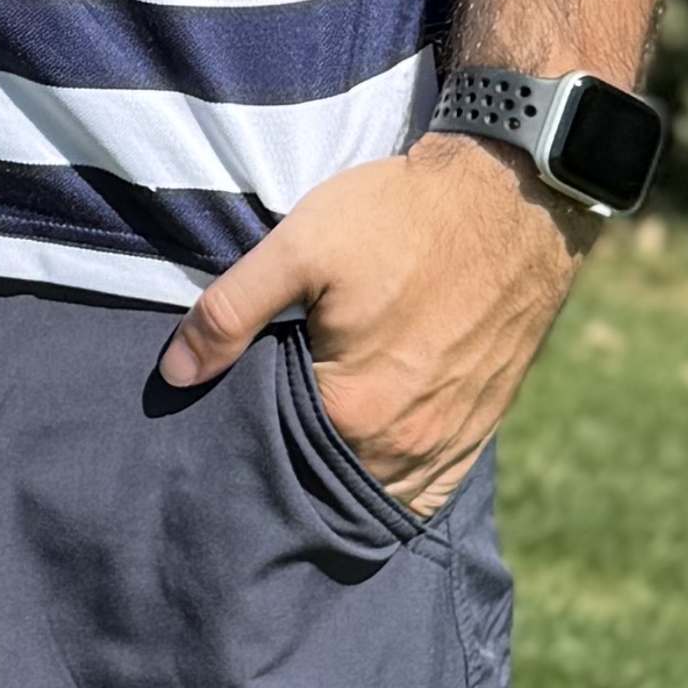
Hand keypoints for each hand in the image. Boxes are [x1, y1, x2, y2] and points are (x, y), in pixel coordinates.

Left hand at [161, 134, 586, 518]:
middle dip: (291, 468)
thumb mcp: (301, 247)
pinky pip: (429, 485)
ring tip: (307, 449)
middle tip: (262, 433)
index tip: (225, 414)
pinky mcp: (481, 425)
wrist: (513, 198)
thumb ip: (231, 313)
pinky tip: (366, 464)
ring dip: (342, 480)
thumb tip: (174, 375)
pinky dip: (395, 483)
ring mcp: (449, 440)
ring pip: (378, 489)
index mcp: (353, 413)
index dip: (243, 437)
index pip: (273, 457)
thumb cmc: (403, 217)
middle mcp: (405, 445)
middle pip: (327, 481)